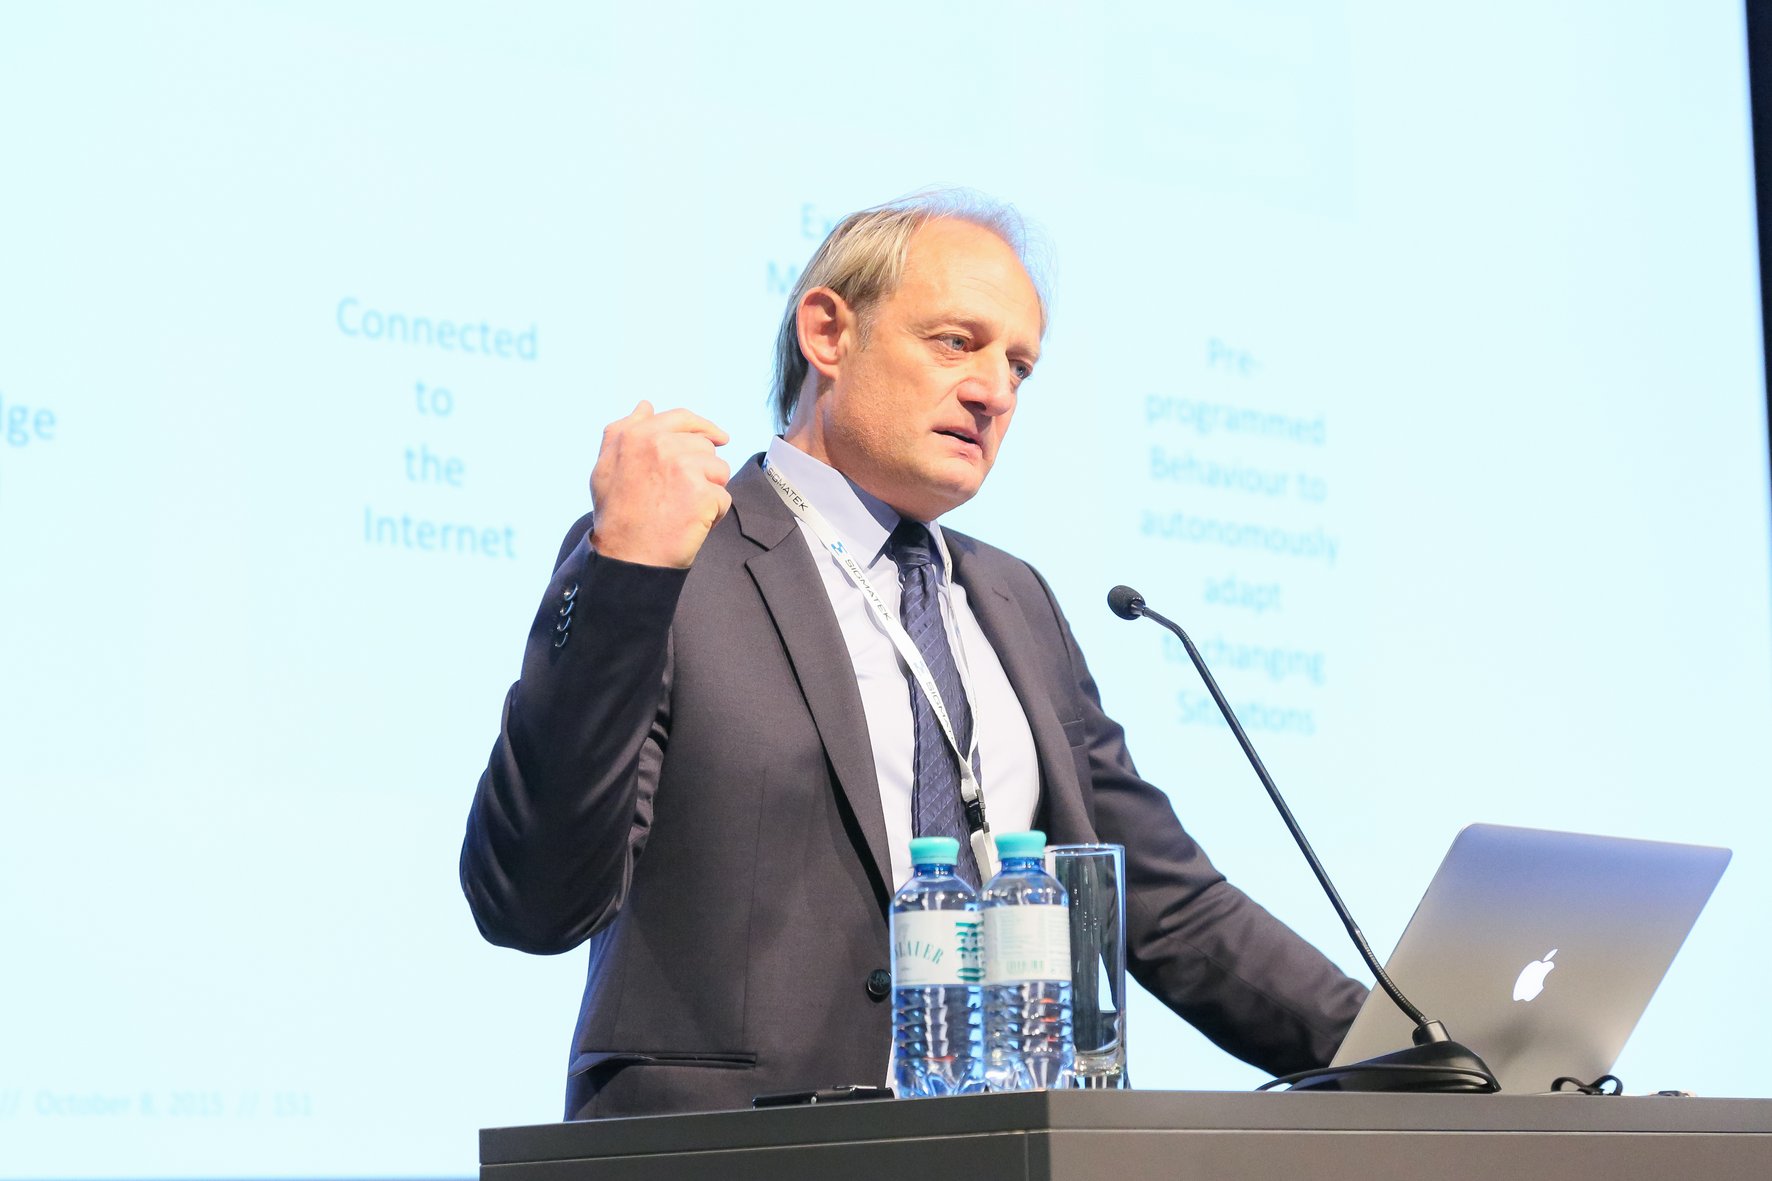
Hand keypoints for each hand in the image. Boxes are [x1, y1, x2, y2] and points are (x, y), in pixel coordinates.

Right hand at [589, 401, 731, 567]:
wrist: (628, 558)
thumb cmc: (616, 516)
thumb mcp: (606, 466)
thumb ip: (623, 431)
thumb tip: (645, 406)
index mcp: (636, 434)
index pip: (683, 418)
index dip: (703, 428)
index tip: (719, 438)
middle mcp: (660, 444)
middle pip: (705, 446)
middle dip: (702, 470)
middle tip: (679, 495)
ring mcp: (683, 467)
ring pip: (719, 471)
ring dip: (709, 491)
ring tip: (683, 510)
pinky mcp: (703, 492)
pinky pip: (723, 498)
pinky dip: (712, 515)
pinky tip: (690, 524)